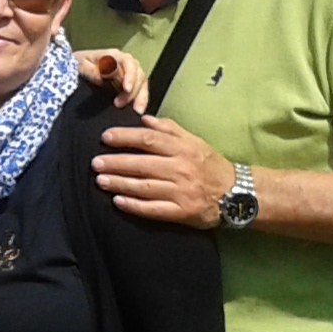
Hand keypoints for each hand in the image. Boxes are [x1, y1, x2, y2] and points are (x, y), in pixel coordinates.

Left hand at [71, 49, 148, 111]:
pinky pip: (140, 90)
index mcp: (113, 55)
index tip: (126, 89)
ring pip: (142, 82)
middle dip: (133, 91)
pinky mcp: (129, 83)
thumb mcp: (80, 65)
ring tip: (135, 111)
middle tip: (119, 105)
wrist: (75, 67)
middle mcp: (124, 62)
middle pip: (138, 74)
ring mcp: (128, 72)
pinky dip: (141, 100)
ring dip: (140, 97)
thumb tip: (103, 77)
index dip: (130, 76)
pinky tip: (138, 111)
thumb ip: (91, 71)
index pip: (128, 62)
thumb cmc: (77, 64)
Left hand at [93, 118, 232, 228]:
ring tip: (100, 181)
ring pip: (144, 187)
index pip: (148, 139)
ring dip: (119, 183)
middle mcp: (180, 169)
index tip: (105, 137)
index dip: (125, 137)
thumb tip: (144, 118)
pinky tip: (118, 202)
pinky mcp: (181, 212)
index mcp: (182, 149)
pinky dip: (134, 206)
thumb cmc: (211, 166)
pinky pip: (153, 209)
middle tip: (95, 163)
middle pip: (142, 164)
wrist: (237, 194)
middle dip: (116, 163)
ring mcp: (180, 191)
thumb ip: (169, 129)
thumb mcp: (195, 142)